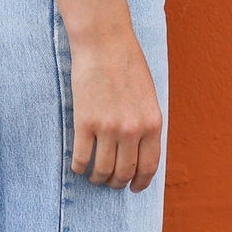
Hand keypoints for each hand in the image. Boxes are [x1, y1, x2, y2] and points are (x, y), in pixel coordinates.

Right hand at [68, 23, 163, 191]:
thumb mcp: (148, 96)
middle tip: (110, 182)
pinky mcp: (84, 122)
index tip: (134, 188)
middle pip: (125, 172)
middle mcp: (132, 130)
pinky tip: (78, 166)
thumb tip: (140, 152)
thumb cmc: (127, 64)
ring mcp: (108, 128)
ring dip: (97, 178)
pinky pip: (81, 157)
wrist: (104, 43)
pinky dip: (79, 167)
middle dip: (117, 182)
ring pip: (102, 169)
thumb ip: (146, 124)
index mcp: (152, 123)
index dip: (141, 183)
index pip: (149, 166)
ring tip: (94, 176)